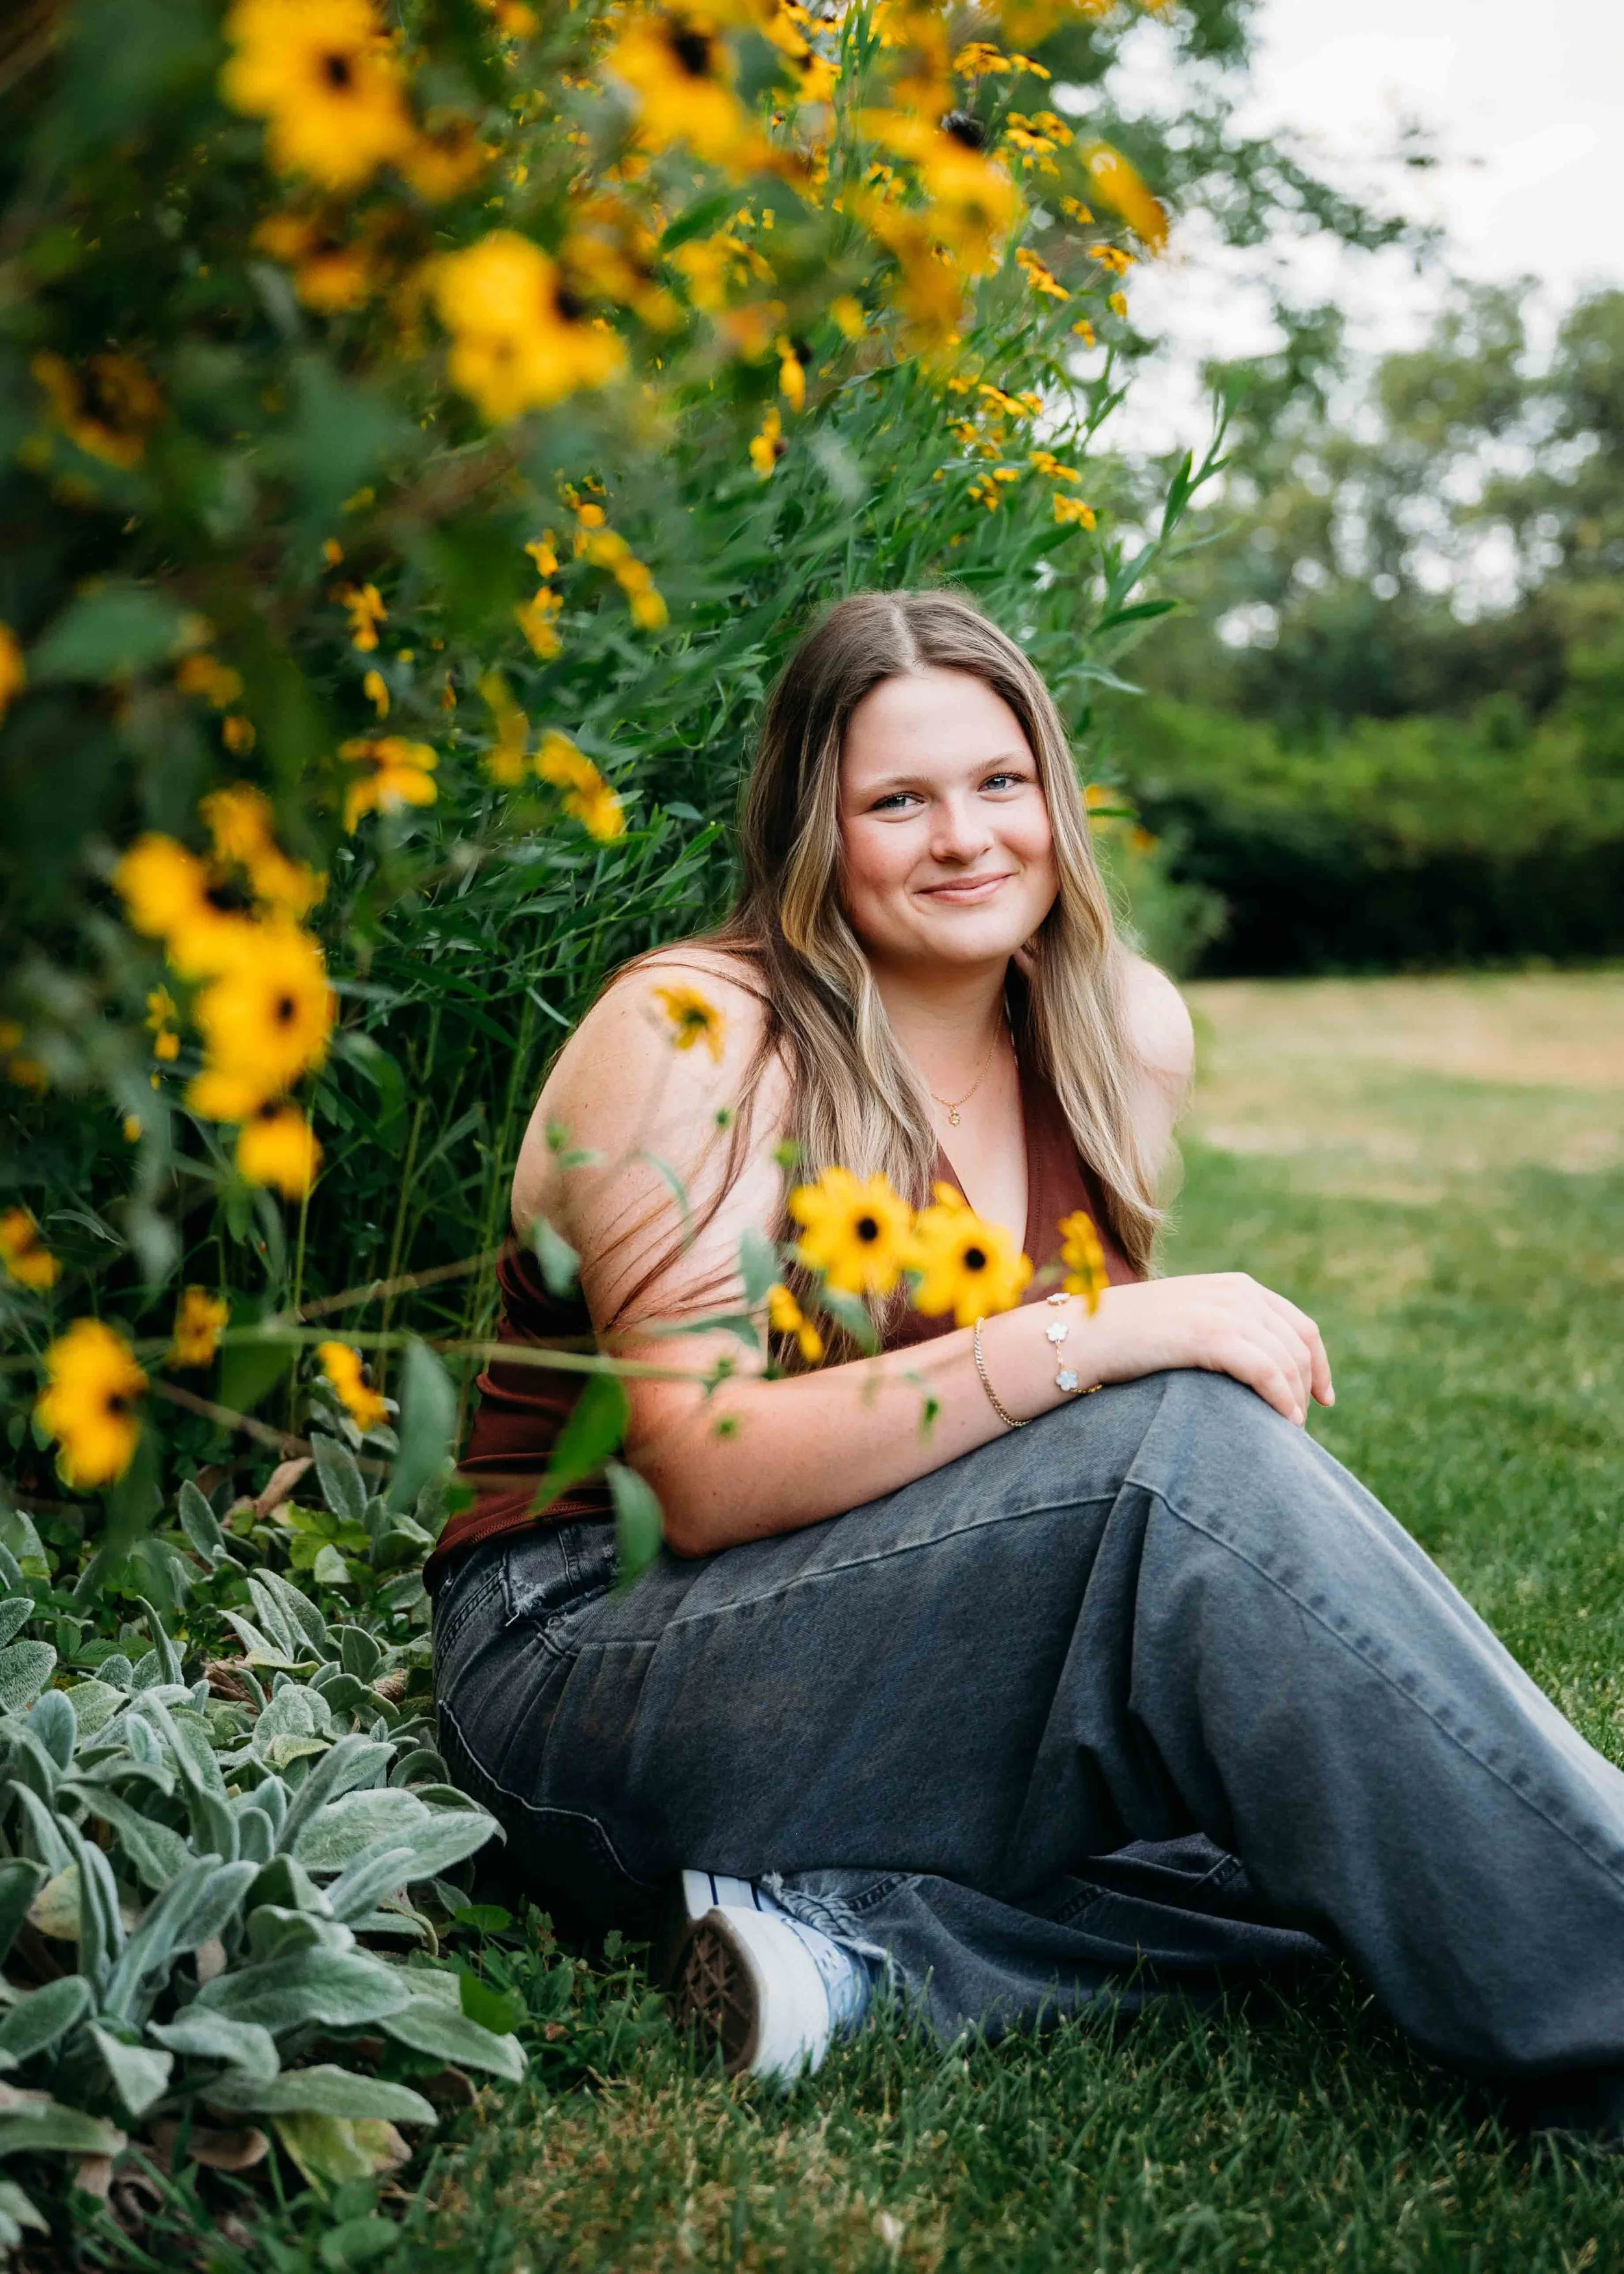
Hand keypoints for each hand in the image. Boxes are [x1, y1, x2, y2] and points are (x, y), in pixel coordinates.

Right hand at [1077, 1273, 1333, 1426]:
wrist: (1085, 1333)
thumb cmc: (1126, 1337)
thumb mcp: (1185, 1322)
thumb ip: (1221, 1330)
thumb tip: (1251, 1369)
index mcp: (1236, 1287)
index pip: (1299, 1325)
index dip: (1319, 1364)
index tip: (1322, 1398)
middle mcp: (1238, 1293)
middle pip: (1299, 1345)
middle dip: (1308, 1386)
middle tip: (1300, 1423)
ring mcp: (1225, 1311)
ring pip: (1286, 1360)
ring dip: (1296, 1399)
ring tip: (1291, 1431)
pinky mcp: (1211, 1335)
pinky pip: (1266, 1371)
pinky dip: (1282, 1399)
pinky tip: (1282, 1421)